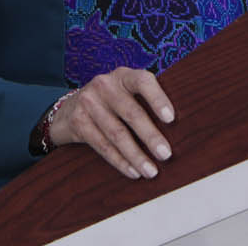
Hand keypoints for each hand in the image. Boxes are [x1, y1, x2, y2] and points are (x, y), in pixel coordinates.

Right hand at [47, 67, 176, 179]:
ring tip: (151, 171)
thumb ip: (145, 101)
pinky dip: (120, 161)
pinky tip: (133, 171)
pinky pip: (102, 145)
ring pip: (117, 133)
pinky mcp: (78, 122)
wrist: (67, 110)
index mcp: (123, 75)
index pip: (143, 81)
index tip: (171, 118)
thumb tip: (180, 128)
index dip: (158, 98)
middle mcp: (105, 85)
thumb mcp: (124, 93)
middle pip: (131, 113)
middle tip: (166, 154)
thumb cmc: (110, 103)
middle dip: (150, 136)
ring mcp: (89, 102)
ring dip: (136, 155)